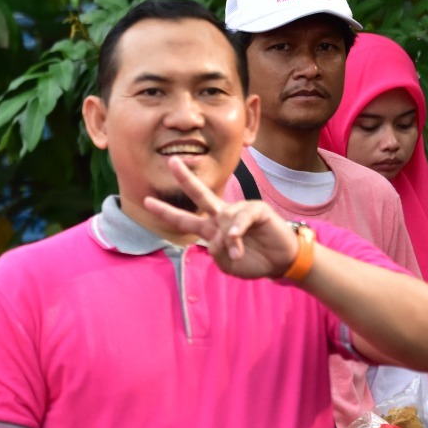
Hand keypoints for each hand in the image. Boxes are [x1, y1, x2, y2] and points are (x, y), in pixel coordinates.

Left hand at [142, 157, 299, 279]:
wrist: (280, 262)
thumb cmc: (253, 261)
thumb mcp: (228, 265)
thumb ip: (217, 253)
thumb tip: (217, 237)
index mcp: (212, 229)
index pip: (184, 219)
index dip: (166, 212)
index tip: (146, 201)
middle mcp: (222, 216)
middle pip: (200, 194)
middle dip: (186, 178)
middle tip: (171, 162)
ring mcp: (239, 210)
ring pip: (223, 219)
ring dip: (230, 241)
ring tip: (238, 255)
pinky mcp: (257, 209)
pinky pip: (241, 217)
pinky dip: (237, 229)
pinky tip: (236, 238)